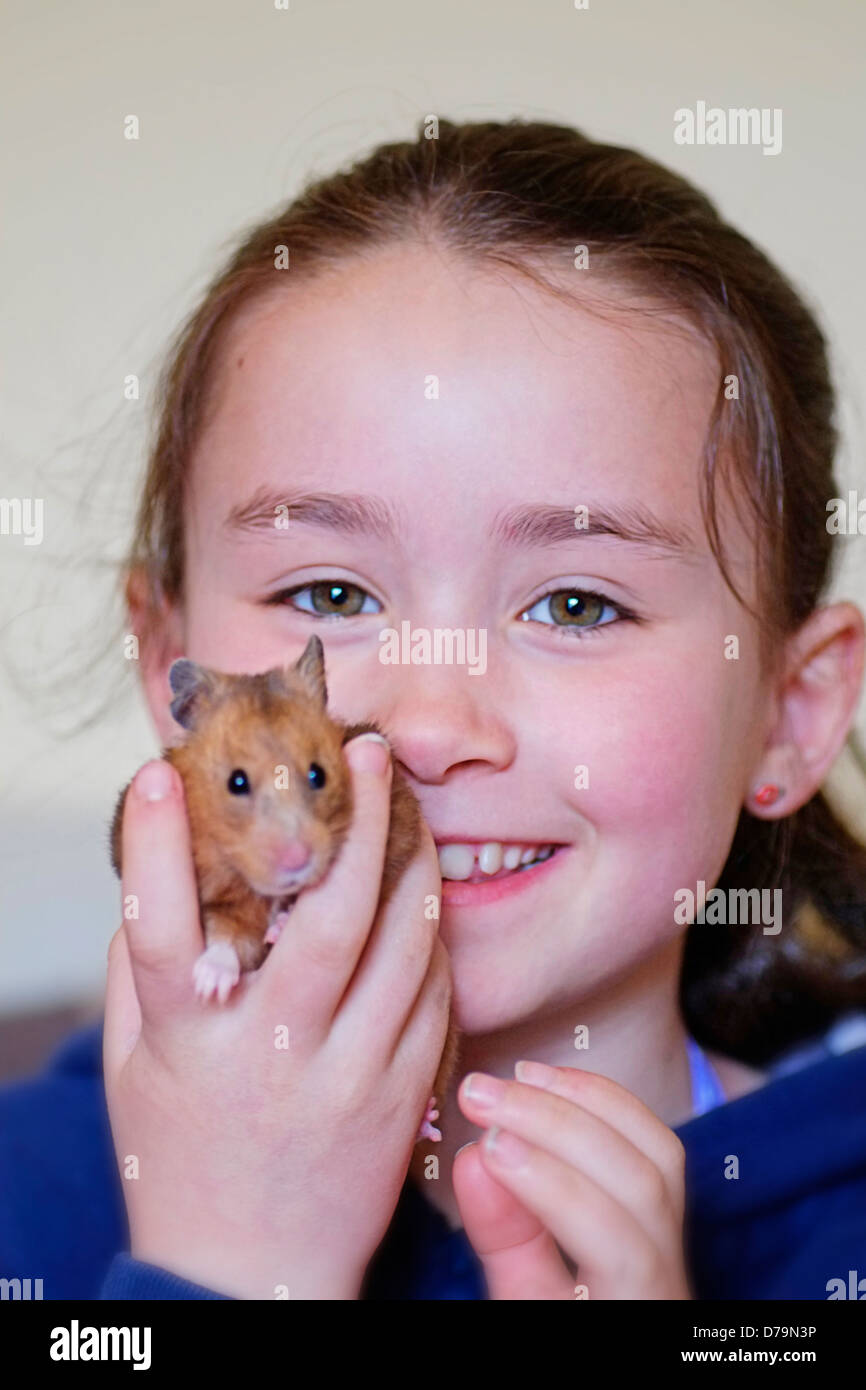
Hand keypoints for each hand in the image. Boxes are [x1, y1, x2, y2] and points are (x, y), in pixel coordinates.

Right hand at [103, 735, 449, 1299]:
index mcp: (187, 1045)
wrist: (251, 1275)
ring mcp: (347, 1078)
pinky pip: (435, 994)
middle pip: (324, 921)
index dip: (159, 847)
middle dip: (352, 822)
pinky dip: (433, 935)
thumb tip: (158, 874)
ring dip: (410, 864)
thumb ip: (143, 974)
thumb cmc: (183, 1156)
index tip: (165, 773)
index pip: (161, 932)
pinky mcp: (401, 1096)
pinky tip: (424, 894)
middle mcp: (270, 1055)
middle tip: (365, 749)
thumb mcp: (134, 1068)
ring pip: (400, 947)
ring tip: (408, 810)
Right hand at [453, 1062, 692, 1299]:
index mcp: (641, 1311)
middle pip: (642, 1183)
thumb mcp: (523, 1309)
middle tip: (478, 1094)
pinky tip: (550, 1081)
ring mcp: (681, 1234)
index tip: (486, 1147)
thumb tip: (473, 1158)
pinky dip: (602, 1099)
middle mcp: (675, 1273)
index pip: (620, 1249)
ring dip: (582, 1100)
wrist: (611, 1321)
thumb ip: (506, 1246)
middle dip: (557, 1126)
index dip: (557, 1191)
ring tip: (514, 1078)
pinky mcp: (670, 1199)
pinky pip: (654, 1138)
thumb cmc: (562, 1327)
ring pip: (659, 1150)